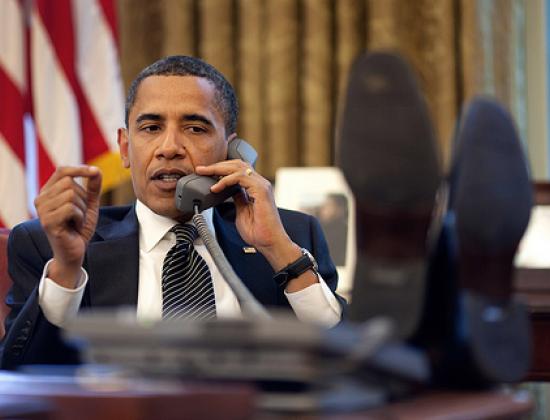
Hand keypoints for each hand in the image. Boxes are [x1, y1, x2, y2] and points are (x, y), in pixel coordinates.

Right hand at [34, 166, 101, 287]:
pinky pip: (71, 209)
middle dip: (83, 198)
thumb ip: (92, 188)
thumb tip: (97, 170)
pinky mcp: (47, 222)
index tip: (95, 172)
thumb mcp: (89, 204)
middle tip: (80, 214)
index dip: (79, 169)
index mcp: (48, 192)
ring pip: (71, 195)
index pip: (62, 171)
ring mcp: (42, 210)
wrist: (74, 252)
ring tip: (77, 222)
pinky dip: (80, 218)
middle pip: (69, 183)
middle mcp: (41, 199)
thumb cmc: (79, 228)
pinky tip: (75, 227)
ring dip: (82, 210)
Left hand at [195, 161, 311, 281]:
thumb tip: (228, 190)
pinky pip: (240, 177)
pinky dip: (225, 180)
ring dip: (218, 168)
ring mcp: (261, 185)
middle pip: (237, 164)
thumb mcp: (241, 211)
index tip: (206, 173)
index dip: (221, 169)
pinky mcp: (261, 190)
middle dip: (217, 165)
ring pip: (238, 167)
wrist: (269, 242)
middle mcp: (260, 183)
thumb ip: (237, 198)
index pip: (238, 170)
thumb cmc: (258, 232)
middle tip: (201, 169)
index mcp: (256, 188)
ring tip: (205, 173)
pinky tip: (216, 187)